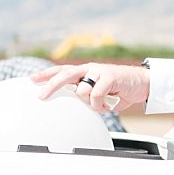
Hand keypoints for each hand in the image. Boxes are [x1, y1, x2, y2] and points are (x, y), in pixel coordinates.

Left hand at [33, 62, 150, 112]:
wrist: (141, 84)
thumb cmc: (119, 90)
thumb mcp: (98, 96)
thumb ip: (85, 98)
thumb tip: (73, 105)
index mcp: (84, 72)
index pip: (61, 71)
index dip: (46, 74)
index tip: (32, 79)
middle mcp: (89, 69)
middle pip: (65, 74)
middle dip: (51, 85)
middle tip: (41, 96)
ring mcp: (99, 71)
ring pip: (82, 90)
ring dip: (89, 102)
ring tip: (101, 104)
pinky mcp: (109, 76)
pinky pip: (96, 94)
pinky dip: (99, 104)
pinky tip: (107, 103)